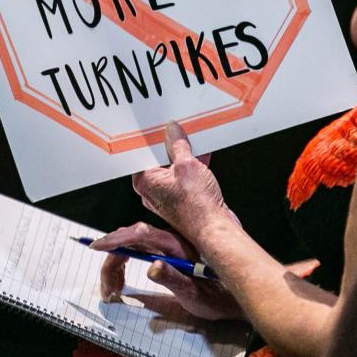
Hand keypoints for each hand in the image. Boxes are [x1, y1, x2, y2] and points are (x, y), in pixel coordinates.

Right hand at [92, 221, 243, 321]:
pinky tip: (122, 280)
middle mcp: (170, 241)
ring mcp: (168, 247)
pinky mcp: (167, 254)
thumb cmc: (218, 296)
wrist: (236, 294)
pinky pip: (139, 252)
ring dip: (117, 265)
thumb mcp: (195, 294)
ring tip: (114, 288)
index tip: (98, 246)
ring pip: (133, 247)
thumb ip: (173, 279)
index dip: (116, 239)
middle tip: (107, 288)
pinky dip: (125, 264)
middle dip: (112, 261)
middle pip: (131, 240)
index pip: (139, 235)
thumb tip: (152, 266)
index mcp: (175, 246)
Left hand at [131, 121, 232, 242]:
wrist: (215, 229)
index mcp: (145, 181)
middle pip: (158, 159)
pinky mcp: (182, 200)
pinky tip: (203, 153)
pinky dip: (192, 166)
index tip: (158, 126)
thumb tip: (172, 131)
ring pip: (173, 168)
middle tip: (177, 129)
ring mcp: (168, 195)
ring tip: (193, 139)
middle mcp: (152, 190)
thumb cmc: (197, 206)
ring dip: (184, 155)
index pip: (142, 152)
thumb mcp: (187, 165)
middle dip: (169, 144)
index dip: (151, 138)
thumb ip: (178, 145)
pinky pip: (184, 177)